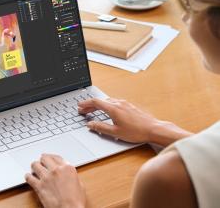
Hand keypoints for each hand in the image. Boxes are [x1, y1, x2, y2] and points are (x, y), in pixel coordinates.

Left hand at [25, 154, 85, 207]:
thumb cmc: (76, 201)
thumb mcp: (79, 184)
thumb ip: (71, 176)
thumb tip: (67, 175)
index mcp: (67, 168)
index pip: (56, 157)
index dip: (52, 157)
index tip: (49, 158)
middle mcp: (56, 170)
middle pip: (44, 158)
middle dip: (42, 160)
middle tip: (41, 162)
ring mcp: (46, 177)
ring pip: (35, 165)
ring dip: (35, 166)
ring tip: (34, 168)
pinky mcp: (39, 186)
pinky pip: (29, 178)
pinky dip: (28, 177)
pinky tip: (28, 177)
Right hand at [78, 98, 192, 146]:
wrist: (153, 129)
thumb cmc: (136, 131)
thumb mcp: (115, 132)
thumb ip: (101, 127)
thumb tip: (90, 125)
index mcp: (113, 108)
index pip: (95, 102)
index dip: (85, 104)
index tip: (79, 106)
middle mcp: (118, 103)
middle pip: (100, 101)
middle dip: (90, 105)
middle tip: (83, 111)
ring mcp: (125, 103)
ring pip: (107, 101)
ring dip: (98, 105)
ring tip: (93, 111)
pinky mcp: (129, 106)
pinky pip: (114, 102)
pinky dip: (106, 105)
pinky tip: (107, 110)